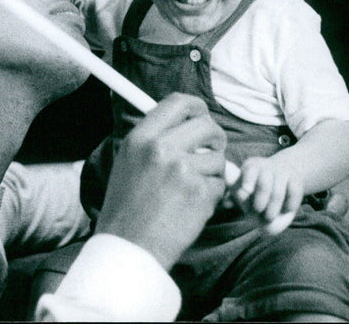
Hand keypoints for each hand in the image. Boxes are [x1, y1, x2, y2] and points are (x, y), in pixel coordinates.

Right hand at [95, 93, 226, 270]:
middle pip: (206, 124)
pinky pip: (221, 184)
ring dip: (212, 172)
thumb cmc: (127, 207)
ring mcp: (183, 170)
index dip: (195, 106)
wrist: (129, 247)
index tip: (201, 114)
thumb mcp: (128, 162)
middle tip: (211, 149)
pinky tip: (192, 206)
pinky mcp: (200, 193)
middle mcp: (161, 148)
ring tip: (190, 189)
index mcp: (141, 138)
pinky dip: (212, 195)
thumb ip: (153, 140)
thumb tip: (181, 123)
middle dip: (215, 137)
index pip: (177, 102)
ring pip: (218, 158)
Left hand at [234, 156, 302, 225]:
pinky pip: (294, 194)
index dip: (247, 182)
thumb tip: (226, 204)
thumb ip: (235, 194)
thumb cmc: (256, 184)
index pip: (250, 171)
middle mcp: (267, 166)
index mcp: (251, 165)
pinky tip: (285, 210)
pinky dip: (290, 205)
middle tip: (257, 212)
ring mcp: (283, 171)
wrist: (282, 172)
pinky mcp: (296, 179)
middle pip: (263, 185)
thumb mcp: (244, 184)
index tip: (245, 193)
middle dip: (260, 202)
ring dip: (272, 208)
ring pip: (277, 193)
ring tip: (268, 217)